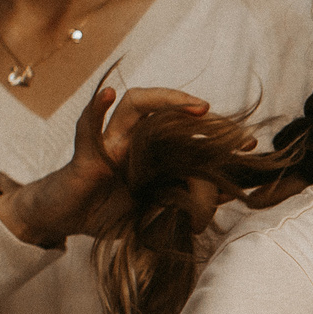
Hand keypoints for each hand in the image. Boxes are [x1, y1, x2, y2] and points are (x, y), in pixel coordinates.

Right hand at [0, 84, 223, 245]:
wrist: (63, 219)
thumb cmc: (107, 210)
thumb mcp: (154, 210)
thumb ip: (187, 199)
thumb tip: (229, 193)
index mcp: (153, 152)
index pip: (188, 132)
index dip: (217, 135)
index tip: (249, 144)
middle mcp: (134, 140)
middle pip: (165, 111)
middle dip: (195, 110)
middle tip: (227, 123)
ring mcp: (110, 144)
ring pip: (133, 107)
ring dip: (163, 100)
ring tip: (194, 105)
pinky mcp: (85, 156)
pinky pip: (87, 128)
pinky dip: (94, 110)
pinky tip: (105, 94)